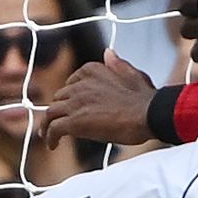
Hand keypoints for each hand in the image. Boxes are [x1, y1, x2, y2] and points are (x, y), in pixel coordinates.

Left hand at [42, 52, 158, 148]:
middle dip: (60, 110)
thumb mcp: (132, 74)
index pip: (71, 83)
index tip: (72, 106)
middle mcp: (80, 84)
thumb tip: (108, 52)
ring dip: (48, 125)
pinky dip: (50, 137)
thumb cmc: (145, 99)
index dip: (70, 97)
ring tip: (48, 135)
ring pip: (51, 113)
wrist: (149, 115)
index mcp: (92, 70)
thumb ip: (117, 64)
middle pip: (60, 98)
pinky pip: (54, 129)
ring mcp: (75, 102)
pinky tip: (53, 145)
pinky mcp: (74, 121)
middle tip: (61, 122)